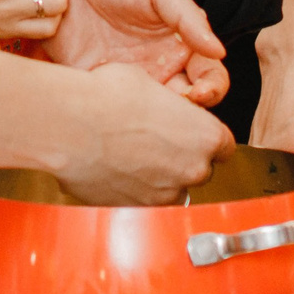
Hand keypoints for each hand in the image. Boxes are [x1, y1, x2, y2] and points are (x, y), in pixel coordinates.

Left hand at [45, 0, 225, 104]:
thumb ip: (187, 16)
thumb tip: (218, 51)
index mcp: (180, 42)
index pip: (209, 75)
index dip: (213, 89)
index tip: (201, 92)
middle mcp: (157, 66)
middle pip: (185, 105)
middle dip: (185, 115)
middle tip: (173, 109)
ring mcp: (125, 78)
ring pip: (150, 114)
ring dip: (154, 121)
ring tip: (145, 111)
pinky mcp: (93, 85)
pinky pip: (111, 110)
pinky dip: (117, 116)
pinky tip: (114, 107)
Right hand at [49, 61, 233, 205]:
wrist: (69, 125)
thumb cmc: (105, 97)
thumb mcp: (148, 82)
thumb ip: (170, 106)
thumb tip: (163, 110)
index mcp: (205, 136)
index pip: (223, 145)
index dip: (204, 137)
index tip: (189, 132)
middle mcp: (193, 170)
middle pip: (200, 168)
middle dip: (182, 157)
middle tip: (153, 140)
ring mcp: (166, 195)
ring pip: (172, 187)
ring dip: (159, 175)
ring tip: (130, 155)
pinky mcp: (139, 211)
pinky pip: (145, 202)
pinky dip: (135, 189)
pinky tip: (115, 168)